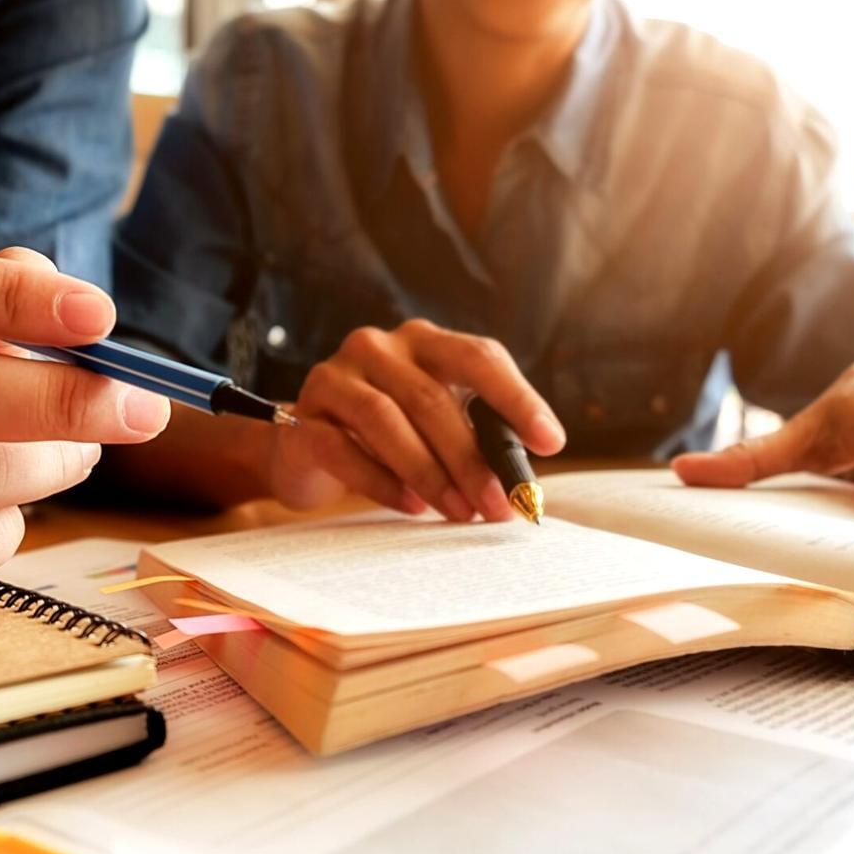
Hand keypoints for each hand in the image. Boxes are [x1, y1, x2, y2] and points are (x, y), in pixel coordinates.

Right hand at [265, 319, 564, 520]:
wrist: (307, 448)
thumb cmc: (388, 438)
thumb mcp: (436, 428)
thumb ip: (477, 438)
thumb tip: (523, 483)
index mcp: (423, 341)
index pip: (478, 356)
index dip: (517, 398)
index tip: (550, 443)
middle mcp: (377, 347)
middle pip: (432, 398)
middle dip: (471, 459)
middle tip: (497, 506)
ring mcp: (335, 377)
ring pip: (386, 420)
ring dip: (430, 473)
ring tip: (459, 512)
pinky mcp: (304, 417)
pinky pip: (344, 450)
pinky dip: (383, 483)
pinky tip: (411, 507)